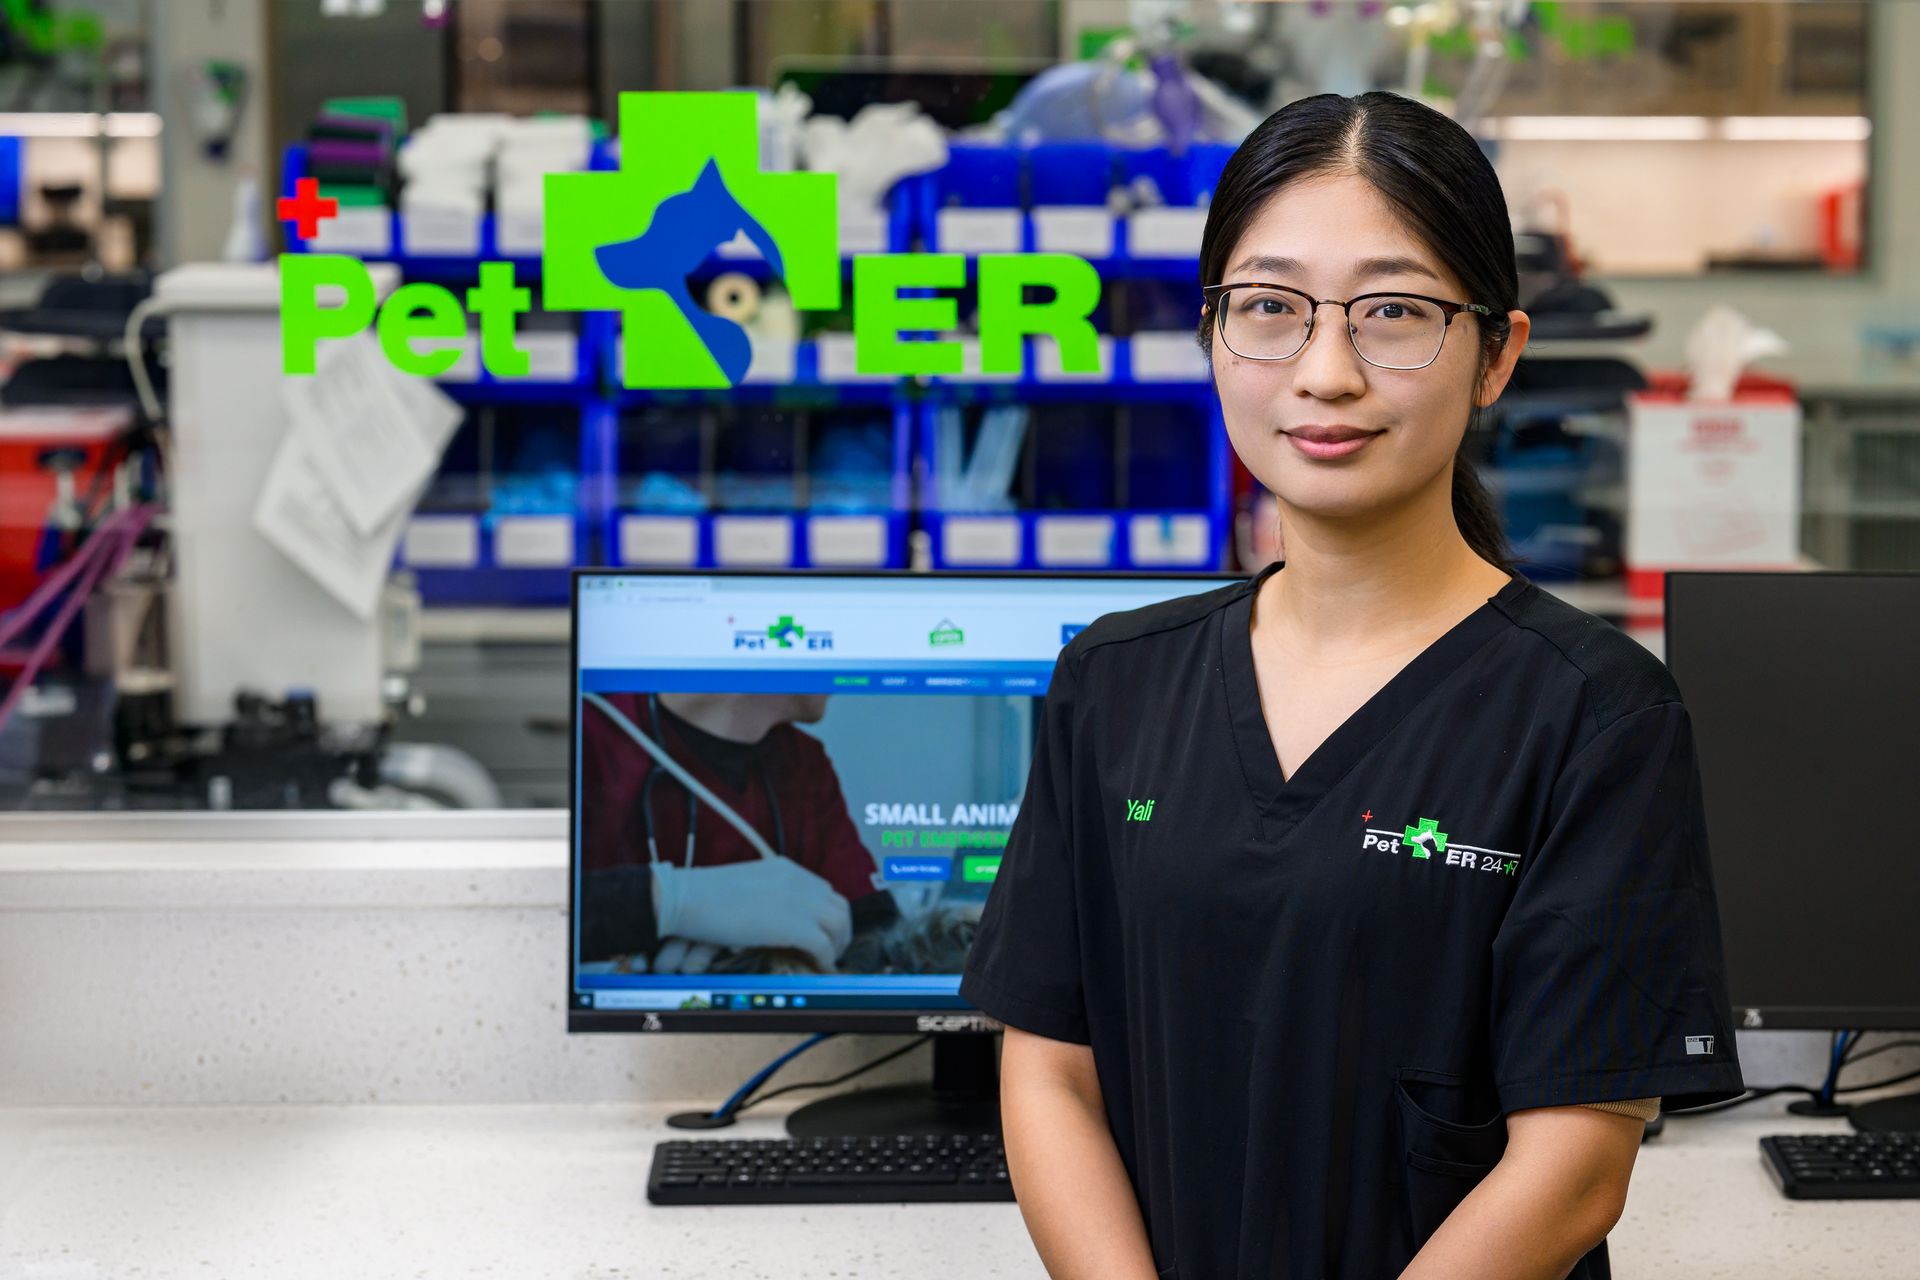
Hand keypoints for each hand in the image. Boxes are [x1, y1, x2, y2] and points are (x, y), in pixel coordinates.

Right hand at [652, 857, 852, 970]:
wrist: (688, 898)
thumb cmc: (704, 895)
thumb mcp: (745, 885)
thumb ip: (767, 896)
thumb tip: (773, 919)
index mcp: (786, 868)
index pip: (822, 889)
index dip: (826, 912)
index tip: (823, 929)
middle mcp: (799, 881)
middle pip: (838, 905)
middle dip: (840, 929)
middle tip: (833, 948)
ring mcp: (800, 902)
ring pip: (839, 925)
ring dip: (837, 945)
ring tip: (828, 961)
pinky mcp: (795, 926)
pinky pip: (824, 946)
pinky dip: (825, 959)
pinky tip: (819, 968)